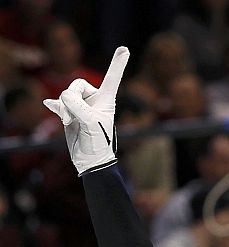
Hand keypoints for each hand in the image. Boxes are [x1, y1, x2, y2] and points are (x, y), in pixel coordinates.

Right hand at [43, 46, 129, 174]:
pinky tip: (49, 105)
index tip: (125, 48)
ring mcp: (80, 107)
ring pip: (65, 95)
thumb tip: (62, 97)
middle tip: (72, 116)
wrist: (90, 161)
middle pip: (77, 84)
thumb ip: (77, 106)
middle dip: (71, 98)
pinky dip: (54, 105)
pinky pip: (58, 103)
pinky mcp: (69, 114)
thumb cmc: (97, 142)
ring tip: (67, 122)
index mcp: (106, 99)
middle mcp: (93, 100)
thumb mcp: (90, 122)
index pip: (112, 78)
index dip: (117, 64)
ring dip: (63, 108)